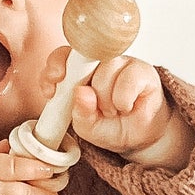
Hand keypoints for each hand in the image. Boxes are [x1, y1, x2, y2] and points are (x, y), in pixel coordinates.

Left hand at [42, 50, 192, 167]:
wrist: (140, 138)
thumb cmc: (111, 126)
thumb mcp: (87, 128)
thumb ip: (80, 113)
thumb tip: (82, 92)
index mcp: (80, 71)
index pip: (63, 56)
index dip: (55, 67)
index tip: (51, 90)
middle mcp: (100, 62)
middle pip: (84, 61)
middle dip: (84, 90)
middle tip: (92, 108)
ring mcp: (122, 63)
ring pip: (106, 71)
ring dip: (106, 100)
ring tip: (112, 111)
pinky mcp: (143, 70)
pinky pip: (128, 79)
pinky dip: (123, 100)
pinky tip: (126, 107)